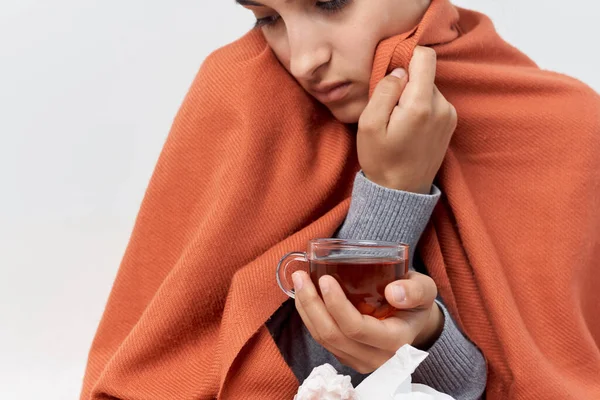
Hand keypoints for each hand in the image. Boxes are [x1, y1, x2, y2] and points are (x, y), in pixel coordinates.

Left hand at [292, 270, 443, 373]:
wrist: (415, 322)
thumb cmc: (416, 302)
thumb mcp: (425, 290)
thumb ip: (415, 290)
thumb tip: (394, 292)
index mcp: (395, 341)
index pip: (356, 328)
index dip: (336, 305)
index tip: (325, 279)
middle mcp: (375, 357)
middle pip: (333, 335)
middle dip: (312, 304)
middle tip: (301, 276)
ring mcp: (359, 361)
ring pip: (323, 339)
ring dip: (306, 310)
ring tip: (299, 282)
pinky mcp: (348, 357)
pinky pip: (322, 340)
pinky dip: (310, 317)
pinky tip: (305, 297)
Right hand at [357, 46, 456, 193]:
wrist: (401, 193)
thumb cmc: (381, 160)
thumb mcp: (369, 125)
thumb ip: (384, 91)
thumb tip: (399, 72)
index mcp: (421, 104)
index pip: (425, 57)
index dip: (406, 58)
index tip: (392, 76)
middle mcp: (442, 106)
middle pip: (425, 74)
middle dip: (406, 83)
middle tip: (390, 109)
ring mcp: (450, 115)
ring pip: (429, 88)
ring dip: (413, 97)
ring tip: (399, 122)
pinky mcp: (450, 124)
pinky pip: (434, 102)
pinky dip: (421, 108)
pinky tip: (409, 128)